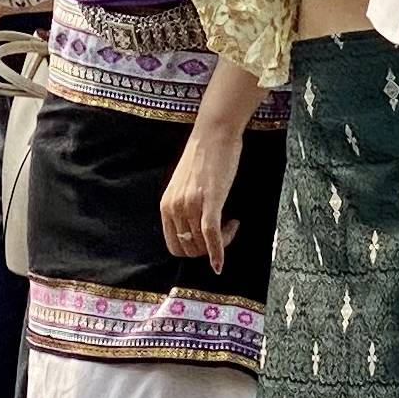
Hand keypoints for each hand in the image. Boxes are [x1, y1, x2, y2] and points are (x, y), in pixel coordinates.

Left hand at [159, 123, 240, 272]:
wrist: (214, 133)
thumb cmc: (204, 157)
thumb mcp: (185, 187)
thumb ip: (185, 207)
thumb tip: (194, 230)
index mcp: (166, 205)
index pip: (174, 246)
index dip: (193, 250)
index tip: (208, 239)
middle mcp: (175, 207)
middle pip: (189, 249)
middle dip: (208, 249)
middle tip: (224, 231)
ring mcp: (191, 205)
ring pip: (203, 244)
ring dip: (222, 242)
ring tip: (232, 223)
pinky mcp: (210, 201)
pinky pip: (212, 235)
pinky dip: (218, 253)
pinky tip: (221, 264)